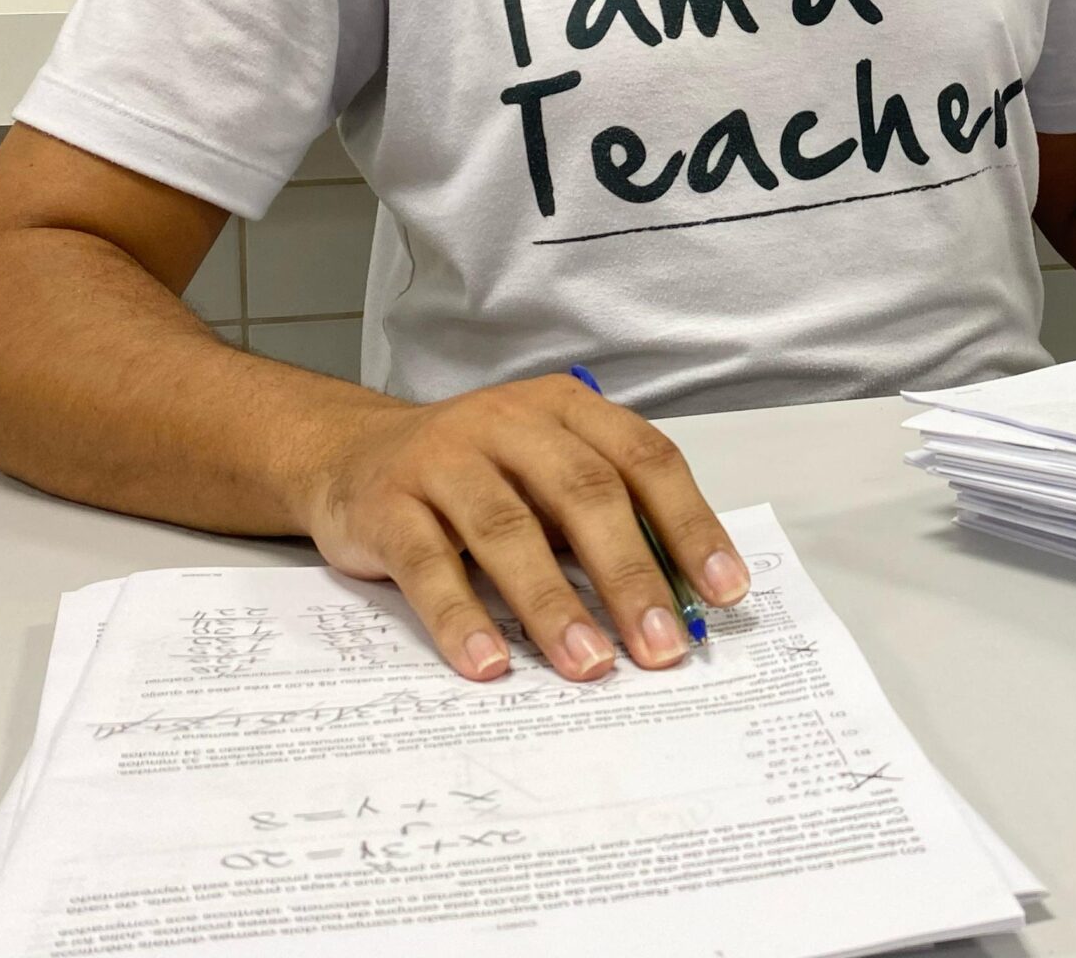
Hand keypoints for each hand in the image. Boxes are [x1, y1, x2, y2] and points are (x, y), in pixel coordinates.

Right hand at [296, 374, 747, 683]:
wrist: (349, 454)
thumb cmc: (474, 476)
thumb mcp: (546, 478)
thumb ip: (605, 522)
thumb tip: (676, 604)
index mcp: (567, 410)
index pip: (646, 460)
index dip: (690, 525)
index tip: (725, 591)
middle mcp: (509, 423)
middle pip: (585, 494)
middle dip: (631, 576)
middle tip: (662, 646)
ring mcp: (443, 459)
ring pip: (509, 531)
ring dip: (553, 605)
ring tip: (590, 664)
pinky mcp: (385, 505)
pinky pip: (427, 565)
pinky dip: (461, 618)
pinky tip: (489, 664)